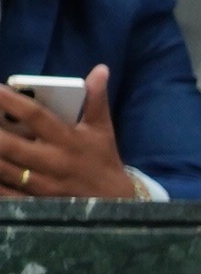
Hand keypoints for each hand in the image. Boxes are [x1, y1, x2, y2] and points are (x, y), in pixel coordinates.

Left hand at [0, 65, 142, 200]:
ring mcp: (42, 186)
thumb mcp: (102, 130)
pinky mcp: (35, 202)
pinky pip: (6, 192)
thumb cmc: (102, 159)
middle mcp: (53, 163)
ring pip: (3, 169)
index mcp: (69, 141)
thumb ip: (96, 100)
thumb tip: (99, 70)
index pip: (36, 116)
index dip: (11, 101)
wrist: (116, 203)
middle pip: (11, 146)